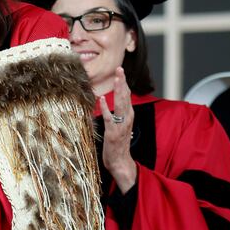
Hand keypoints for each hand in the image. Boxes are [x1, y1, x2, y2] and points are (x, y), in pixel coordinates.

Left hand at [99, 67, 136, 192]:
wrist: (120, 161)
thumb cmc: (118, 143)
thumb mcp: (120, 125)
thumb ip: (118, 113)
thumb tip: (111, 100)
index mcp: (129, 115)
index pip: (127, 96)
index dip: (124, 83)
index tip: (120, 70)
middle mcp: (127, 118)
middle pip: (126, 96)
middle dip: (122, 82)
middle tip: (119, 68)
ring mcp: (121, 125)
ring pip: (121, 104)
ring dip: (119, 91)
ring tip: (117, 78)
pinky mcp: (113, 132)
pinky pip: (109, 118)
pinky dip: (105, 108)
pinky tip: (101, 99)